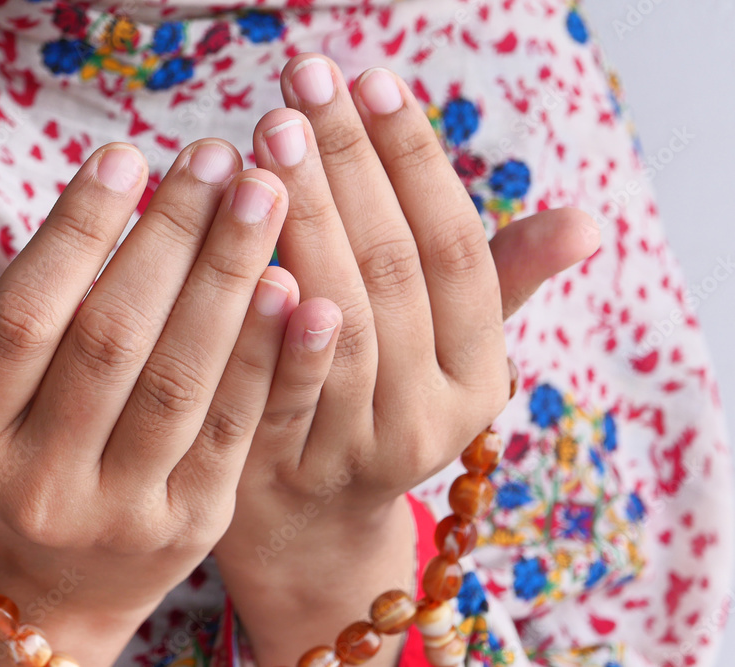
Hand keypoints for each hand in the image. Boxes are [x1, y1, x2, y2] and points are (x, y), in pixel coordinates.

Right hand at [0, 140, 295, 665]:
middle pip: (112, 340)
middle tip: (215, 156)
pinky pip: (234, 429)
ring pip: (180, 380)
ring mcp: (117, 515)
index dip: (76, 232)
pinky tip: (293, 285)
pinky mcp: (189, 526)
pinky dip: (265, 355)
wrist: (53, 588)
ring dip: (227, 279)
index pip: (21, 318)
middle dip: (171, 237)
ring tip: (263, 196)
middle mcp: (34, 485)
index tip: (126, 154)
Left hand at [212, 56, 600, 664]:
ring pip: (338, 322)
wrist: (310, 520)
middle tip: (304, 85)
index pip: (455, 251)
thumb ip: (500, 282)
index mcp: (477, 376)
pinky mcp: (284, 469)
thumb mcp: (444, 352)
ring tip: (270, 135)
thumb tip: (586, 222)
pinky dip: (271, 322)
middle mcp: (428, 417)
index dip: (415, 163)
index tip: (373, 80)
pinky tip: (249, 250)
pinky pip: (279, 389)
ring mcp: (356, 449)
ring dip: (305, 222)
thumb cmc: (378, 399)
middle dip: (348, 170)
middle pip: (392, 273)